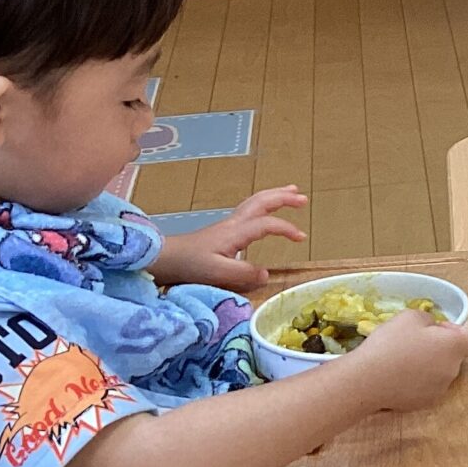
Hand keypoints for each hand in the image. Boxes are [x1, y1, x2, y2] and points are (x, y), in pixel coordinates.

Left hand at [156, 186, 307, 290]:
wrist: (164, 258)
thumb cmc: (189, 264)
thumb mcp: (217, 272)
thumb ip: (243, 273)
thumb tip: (266, 274)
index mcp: (235, 232)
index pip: (266, 224)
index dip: (286, 228)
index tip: (301, 238)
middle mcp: (234, 224)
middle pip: (261, 202)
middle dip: (283, 197)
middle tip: (303, 198)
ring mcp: (228, 225)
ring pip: (255, 203)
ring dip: (275, 196)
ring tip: (291, 193)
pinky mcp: (224, 230)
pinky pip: (250, 210)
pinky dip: (264, 205)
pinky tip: (267, 211)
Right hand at [353, 315, 467, 412]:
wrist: (367, 379)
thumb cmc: (391, 342)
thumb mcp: (410, 316)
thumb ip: (429, 319)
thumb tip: (433, 330)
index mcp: (455, 347)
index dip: (458, 332)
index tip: (437, 330)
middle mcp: (453, 370)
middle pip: (455, 356)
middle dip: (440, 348)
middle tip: (414, 343)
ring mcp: (440, 389)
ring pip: (440, 372)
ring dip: (429, 365)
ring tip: (402, 361)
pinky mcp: (425, 403)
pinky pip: (427, 386)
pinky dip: (418, 381)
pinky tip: (397, 377)